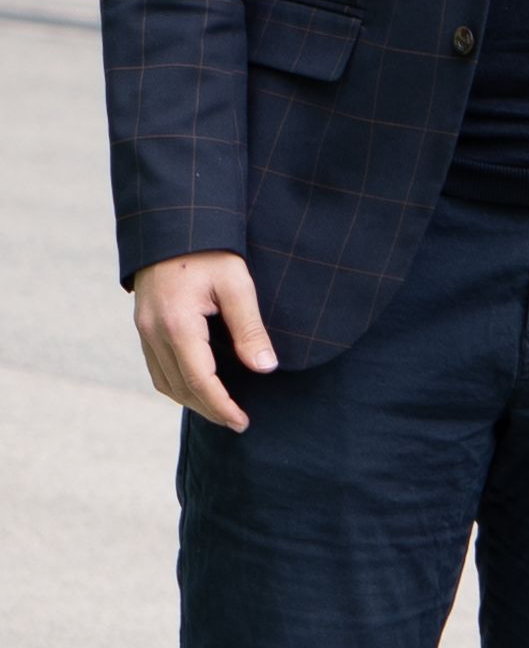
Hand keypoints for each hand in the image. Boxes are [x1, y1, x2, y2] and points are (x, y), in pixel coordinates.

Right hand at [133, 250, 272, 430]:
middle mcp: (153, 332)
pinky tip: (200, 385)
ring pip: (163, 381)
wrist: (174, 225)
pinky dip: (177, 383)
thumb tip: (264, 367)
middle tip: (237, 422)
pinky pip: (157, 367)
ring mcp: (144, 330)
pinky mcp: (144, 326)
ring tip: (221, 409)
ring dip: (191, 400)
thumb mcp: (238, 284)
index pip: (200, 381)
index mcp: (177, 325)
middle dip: (208, 409)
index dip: (221, 406)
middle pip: (178, 387)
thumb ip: (249, 328)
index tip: (243, 422)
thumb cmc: (211, 252)